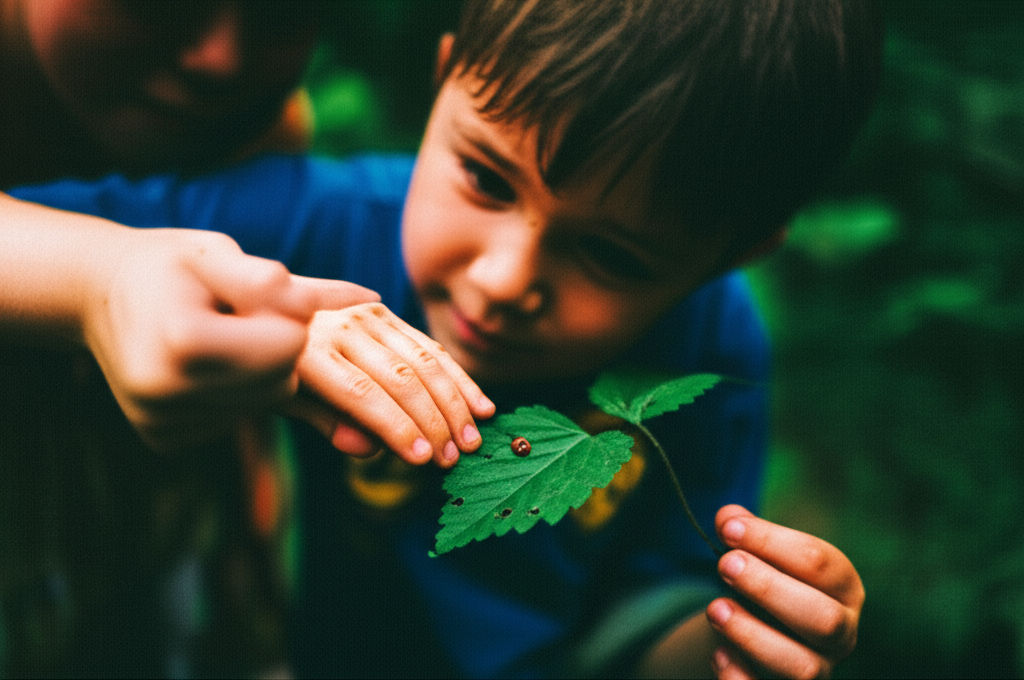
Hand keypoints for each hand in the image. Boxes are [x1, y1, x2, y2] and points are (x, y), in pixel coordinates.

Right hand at [82, 228, 378, 449]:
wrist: (99, 295)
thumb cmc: (170, 266)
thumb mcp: (222, 256)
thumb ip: (288, 284)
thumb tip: (371, 299)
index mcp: (183, 342)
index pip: (288, 347)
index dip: (289, 316)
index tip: (258, 294)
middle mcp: (166, 393)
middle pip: (280, 382)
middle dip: (277, 348)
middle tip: (237, 316)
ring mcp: (163, 423)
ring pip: (263, 404)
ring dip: (258, 371)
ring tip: (217, 337)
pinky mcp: (166, 439)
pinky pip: (237, 418)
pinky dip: (235, 391)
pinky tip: (204, 364)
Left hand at [291, 302, 494, 467]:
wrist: (260, 309)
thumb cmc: (272, 367)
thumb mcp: (282, 397)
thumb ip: (323, 419)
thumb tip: (366, 449)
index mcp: (308, 351)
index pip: (362, 394)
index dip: (396, 427)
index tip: (424, 458)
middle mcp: (342, 326)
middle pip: (400, 378)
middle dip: (433, 421)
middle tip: (454, 458)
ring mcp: (366, 315)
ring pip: (424, 361)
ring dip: (455, 403)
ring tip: (472, 439)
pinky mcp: (382, 313)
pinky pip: (429, 348)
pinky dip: (459, 379)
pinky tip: (481, 406)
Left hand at [705, 505, 863, 678]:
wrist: (757, 632)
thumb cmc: (764, 581)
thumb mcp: (757, 552)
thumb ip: (743, 531)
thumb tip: (729, 518)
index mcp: (842, 586)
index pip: (820, 562)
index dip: (772, 542)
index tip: (728, 528)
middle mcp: (841, 632)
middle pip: (823, 618)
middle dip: (769, 589)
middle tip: (725, 565)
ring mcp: (820, 670)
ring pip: (802, 667)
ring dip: (752, 635)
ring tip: (714, 609)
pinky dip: (740, 677)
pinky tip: (718, 653)